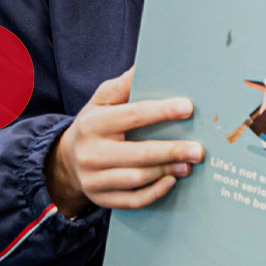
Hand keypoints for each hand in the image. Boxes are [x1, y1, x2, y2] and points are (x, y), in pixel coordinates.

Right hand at [44, 68, 203, 217]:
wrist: (66, 160)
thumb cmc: (93, 125)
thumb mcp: (101, 101)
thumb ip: (123, 86)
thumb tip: (146, 65)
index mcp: (93, 123)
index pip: (132, 115)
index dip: (162, 111)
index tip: (188, 108)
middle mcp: (91, 152)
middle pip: (138, 153)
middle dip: (171, 150)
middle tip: (199, 150)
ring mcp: (94, 178)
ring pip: (136, 178)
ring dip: (166, 171)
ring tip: (189, 164)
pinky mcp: (100, 198)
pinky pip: (132, 200)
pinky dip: (154, 192)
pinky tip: (171, 181)